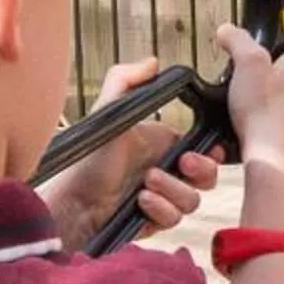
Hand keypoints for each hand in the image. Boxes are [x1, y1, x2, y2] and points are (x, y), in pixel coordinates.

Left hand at [38, 56, 224, 247]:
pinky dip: (160, 209)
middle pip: (208, 177)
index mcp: (161, 143)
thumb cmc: (86, 157)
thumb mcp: (106, 111)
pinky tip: (141, 202)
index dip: (212, 151)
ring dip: (173, 190)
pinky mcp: (155, 221)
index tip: (209, 149)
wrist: (71, 201)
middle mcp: (165, 171)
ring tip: (146, 183)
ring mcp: (162, 198)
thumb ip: (126, 80)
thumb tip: (153, 62)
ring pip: (192, 200)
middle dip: (201, 170)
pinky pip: (174, 219)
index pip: (204, 147)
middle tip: (182, 163)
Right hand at [220, 24, 283, 171]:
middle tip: (255, 72)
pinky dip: (264, 118)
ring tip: (246, 98)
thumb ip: (238, 41)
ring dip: (270, 97)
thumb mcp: (247, 63)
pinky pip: (278, 121)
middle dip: (277, 73)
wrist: (268, 156)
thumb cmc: (264, 111)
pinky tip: (247, 121)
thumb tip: (228, 30)